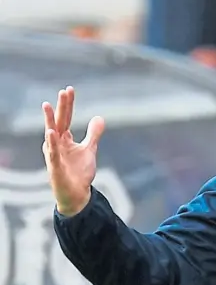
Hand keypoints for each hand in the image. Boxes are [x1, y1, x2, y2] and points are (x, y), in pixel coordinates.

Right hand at [42, 86, 104, 215]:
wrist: (77, 195)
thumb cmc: (79, 172)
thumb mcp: (89, 150)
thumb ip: (93, 134)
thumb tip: (99, 117)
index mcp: (64, 139)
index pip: (66, 118)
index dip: (68, 104)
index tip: (70, 89)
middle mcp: (57, 145)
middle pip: (59, 122)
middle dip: (61, 107)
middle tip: (63, 91)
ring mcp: (54, 155)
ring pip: (51, 135)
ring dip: (50, 120)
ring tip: (47, 105)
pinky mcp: (55, 168)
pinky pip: (53, 154)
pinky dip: (52, 144)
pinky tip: (52, 133)